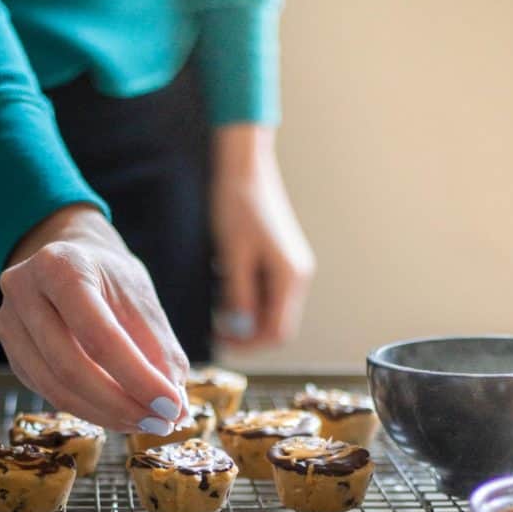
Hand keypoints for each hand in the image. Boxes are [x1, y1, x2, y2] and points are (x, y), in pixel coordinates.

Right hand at [0, 205, 189, 432]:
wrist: (74, 260)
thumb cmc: (112, 279)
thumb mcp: (143, 302)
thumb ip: (161, 353)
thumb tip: (176, 412)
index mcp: (59, 266)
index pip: (98, 335)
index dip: (137, 377)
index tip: (172, 406)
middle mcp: (23, 291)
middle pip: (70, 367)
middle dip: (121, 404)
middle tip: (161, 423)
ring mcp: (9, 324)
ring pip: (56, 389)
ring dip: (107, 415)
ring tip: (146, 421)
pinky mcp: (12, 353)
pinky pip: (50, 393)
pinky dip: (90, 410)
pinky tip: (120, 413)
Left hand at [211, 125, 315, 348]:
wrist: (244, 167)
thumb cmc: (237, 204)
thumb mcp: (232, 255)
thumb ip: (239, 295)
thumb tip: (240, 330)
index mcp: (290, 277)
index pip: (279, 332)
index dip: (250, 345)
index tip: (221, 341)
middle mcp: (297, 276)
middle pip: (278, 324)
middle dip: (247, 333)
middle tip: (215, 329)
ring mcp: (291, 267)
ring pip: (271, 310)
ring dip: (245, 316)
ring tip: (216, 309)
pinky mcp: (280, 260)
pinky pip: (267, 292)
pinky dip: (247, 299)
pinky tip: (224, 290)